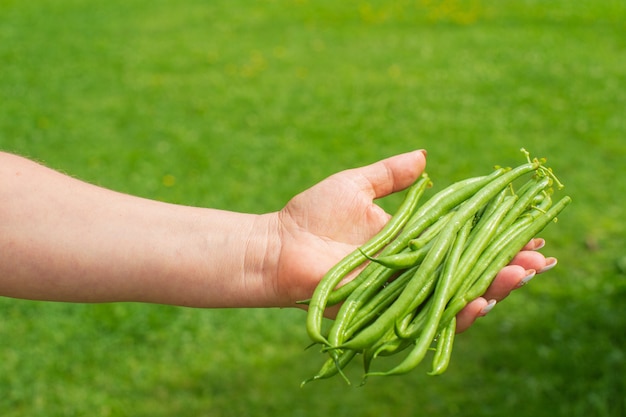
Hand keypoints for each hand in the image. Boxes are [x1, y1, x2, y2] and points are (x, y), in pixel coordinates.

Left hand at [274, 150, 556, 331]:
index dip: (498, 239)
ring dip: (493, 289)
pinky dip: (456, 313)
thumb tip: (425, 155)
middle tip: (539, 259)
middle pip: (469, 271)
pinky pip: (427, 317)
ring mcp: (402, 291)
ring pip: (456, 296)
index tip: (530, 232)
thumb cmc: (312, 215)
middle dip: (507, 267)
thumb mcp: (356, 185)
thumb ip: (389, 174)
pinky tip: (482, 301)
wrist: (278, 245)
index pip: (465, 241)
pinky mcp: (387, 310)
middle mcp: (413, 268)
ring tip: (522, 275)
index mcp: (411, 240)